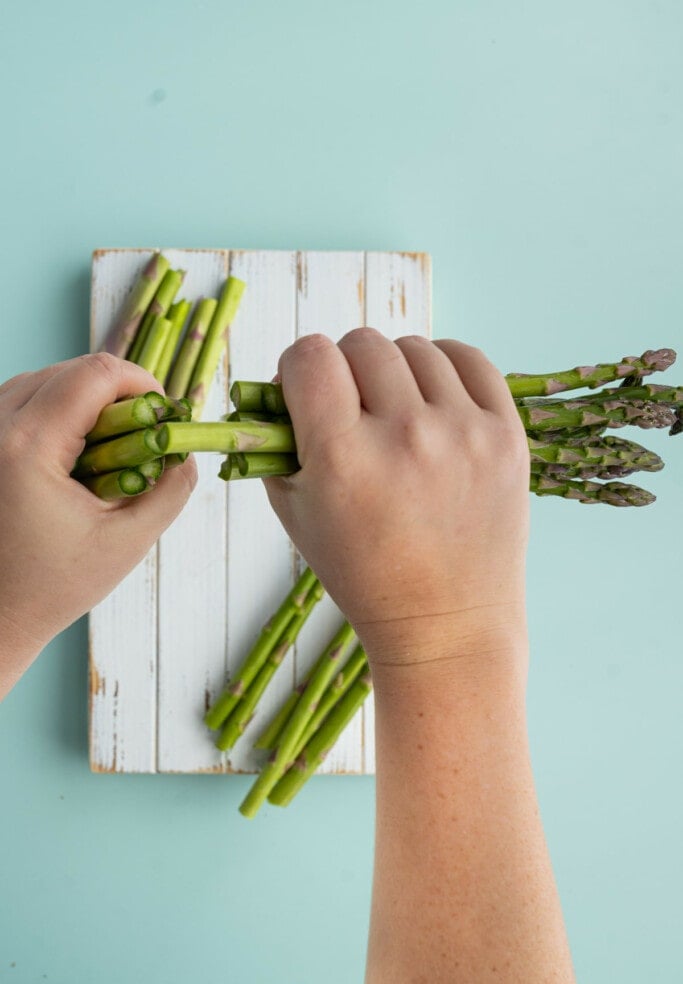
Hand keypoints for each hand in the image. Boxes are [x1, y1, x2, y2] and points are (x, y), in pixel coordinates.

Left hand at [0, 353, 196, 693]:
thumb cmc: (54, 587)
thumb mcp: (127, 541)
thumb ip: (170, 491)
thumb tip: (186, 452)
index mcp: (28, 447)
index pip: (94, 375)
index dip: (140, 382)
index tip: (162, 411)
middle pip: (67, 370)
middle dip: (114, 391)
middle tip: (142, 429)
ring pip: (40, 381)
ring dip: (83, 399)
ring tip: (110, 441)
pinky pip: (18, 402)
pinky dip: (53, 411)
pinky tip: (75, 449)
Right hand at [265, 329, 529, 668]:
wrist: (446, 624)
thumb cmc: (362, 573)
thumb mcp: (295, 515)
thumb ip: (277, 443)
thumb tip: (279, 383)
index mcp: (343, 458)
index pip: (310, 356)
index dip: (299, 368)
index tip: (307, 390)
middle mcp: (405, 436)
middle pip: (362, 344)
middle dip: (345, 369)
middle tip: (352, 407)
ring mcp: (463, 433)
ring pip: (414, 348)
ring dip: (394, 371)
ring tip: (395, 411)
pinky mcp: (506, 436)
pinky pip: (469, 359)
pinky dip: (444, 368)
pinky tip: (434, 398)